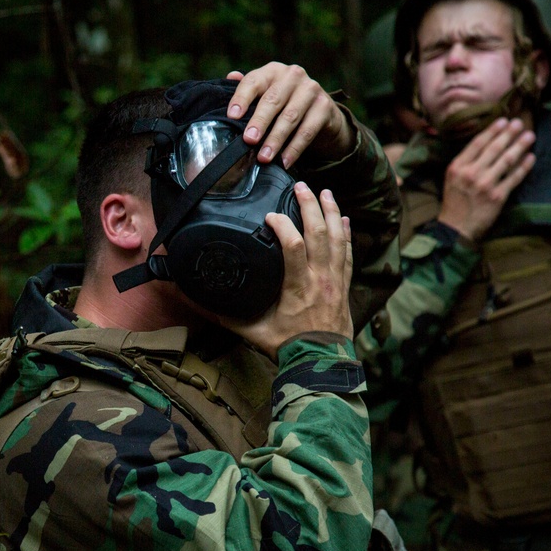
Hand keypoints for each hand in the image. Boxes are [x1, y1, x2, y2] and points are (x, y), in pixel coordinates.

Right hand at [218, 182, 352, 355]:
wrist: (321, 363)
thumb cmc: (288, 347)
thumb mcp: (253, 332)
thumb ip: (228, 316)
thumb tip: (202, 304)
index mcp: (297, 288)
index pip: (294, 246)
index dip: (283, 225)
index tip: (271, 215)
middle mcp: (320, 279)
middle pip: (319, 234)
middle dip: (311, 206)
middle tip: (302, 187)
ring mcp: (335, 281)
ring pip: (337, 239)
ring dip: (332, 213)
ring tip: (325, 193)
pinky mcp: (344, 286)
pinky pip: (348, 254)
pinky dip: (346, 235)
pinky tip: (344, 219)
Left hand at [226, 63, 352, 167]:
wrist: (321, 113)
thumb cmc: (284, 104)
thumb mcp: (265, 95)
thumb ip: (248, 90)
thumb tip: (230, 76)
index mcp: (272, 71)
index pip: (253, 81)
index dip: (241, 98)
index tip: (232, 117)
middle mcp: (293, 75)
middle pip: (272, 100)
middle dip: (259, 122)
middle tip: (249, 140)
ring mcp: (311, 89)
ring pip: (290, 117)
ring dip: (276, 139)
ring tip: (264, 157)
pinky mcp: (324, 107)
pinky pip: (307, 131)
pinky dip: (295, 148)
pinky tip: (285, 162)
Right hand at [439, 118, 535, 241]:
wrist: (455, 228)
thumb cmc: (454, 202)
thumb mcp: (451, 178)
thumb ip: (465, 162)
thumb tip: (485, 143)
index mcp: (457, 167)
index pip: (477, 143)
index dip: (492, 130)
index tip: (504, 120)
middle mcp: (471, 174)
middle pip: (494, 149)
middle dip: (509, 134)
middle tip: (520, 123)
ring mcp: (485, 185)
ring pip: (507, 160)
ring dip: (520, 146)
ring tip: (530, 136)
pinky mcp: (497, 196)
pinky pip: (514, 177)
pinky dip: (524, 166)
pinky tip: (531, 157)